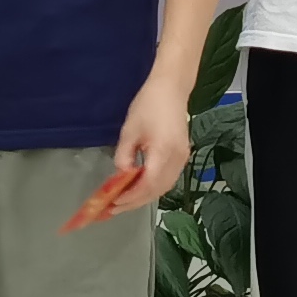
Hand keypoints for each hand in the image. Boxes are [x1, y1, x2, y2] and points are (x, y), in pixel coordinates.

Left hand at [100, 66, 192, 218]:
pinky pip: (168, 179)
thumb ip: (124, 156)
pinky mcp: (183, 156)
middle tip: (114, 208)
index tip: (113, 203)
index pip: (148, 184)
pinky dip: (153, 187)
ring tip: (124, 201)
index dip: (131, 197)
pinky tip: (139, 188)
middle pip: (157, 190)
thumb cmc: (148, 105)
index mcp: (163, 152)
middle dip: (135, 202)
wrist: (171, 88)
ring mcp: (183, 158)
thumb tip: (121, 176)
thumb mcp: (129, 130)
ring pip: (164, 187)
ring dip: (144, 196)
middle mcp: (177, 159)